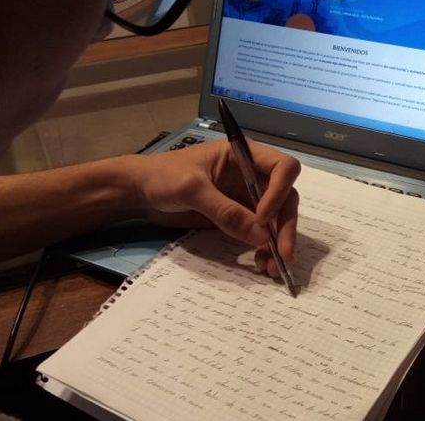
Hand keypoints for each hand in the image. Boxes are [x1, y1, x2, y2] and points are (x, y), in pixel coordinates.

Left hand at [127, 140, 299, 275]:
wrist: (139, 191)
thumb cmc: (162, 176)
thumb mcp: (191, 189)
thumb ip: (225, 211)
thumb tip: (261, 236)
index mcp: (244, 155)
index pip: (283, 168)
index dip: (280, 192)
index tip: (263, 219)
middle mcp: (252, 175)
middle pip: (285, 197)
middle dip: (285, 226)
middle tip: (284, 256)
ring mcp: (246, 197)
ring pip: (276, 219)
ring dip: (278, 242)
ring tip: (272, 269)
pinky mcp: (237, 217)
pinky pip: (259, 233)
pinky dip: (263, 248)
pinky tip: (260, 263)